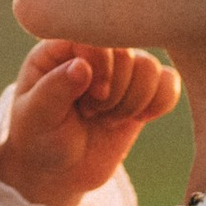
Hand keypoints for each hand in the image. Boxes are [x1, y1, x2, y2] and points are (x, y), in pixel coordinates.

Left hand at [0, 43, 180, 205]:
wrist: (60, 170)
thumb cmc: (40, 139)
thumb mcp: (35, 117)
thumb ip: (54, 89)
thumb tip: (81, 65)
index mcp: (61, 47)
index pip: (95, 35)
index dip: (101, 65)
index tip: (91, 99)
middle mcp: (95, 51)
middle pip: (127, 52)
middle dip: (115, 91)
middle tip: (91, 113)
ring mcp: (121, 69)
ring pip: (150, 68)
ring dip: (133, 101)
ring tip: (108, 119)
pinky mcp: (142, 90)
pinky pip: (170, 82)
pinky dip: (159, 103)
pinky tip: (138, 119)